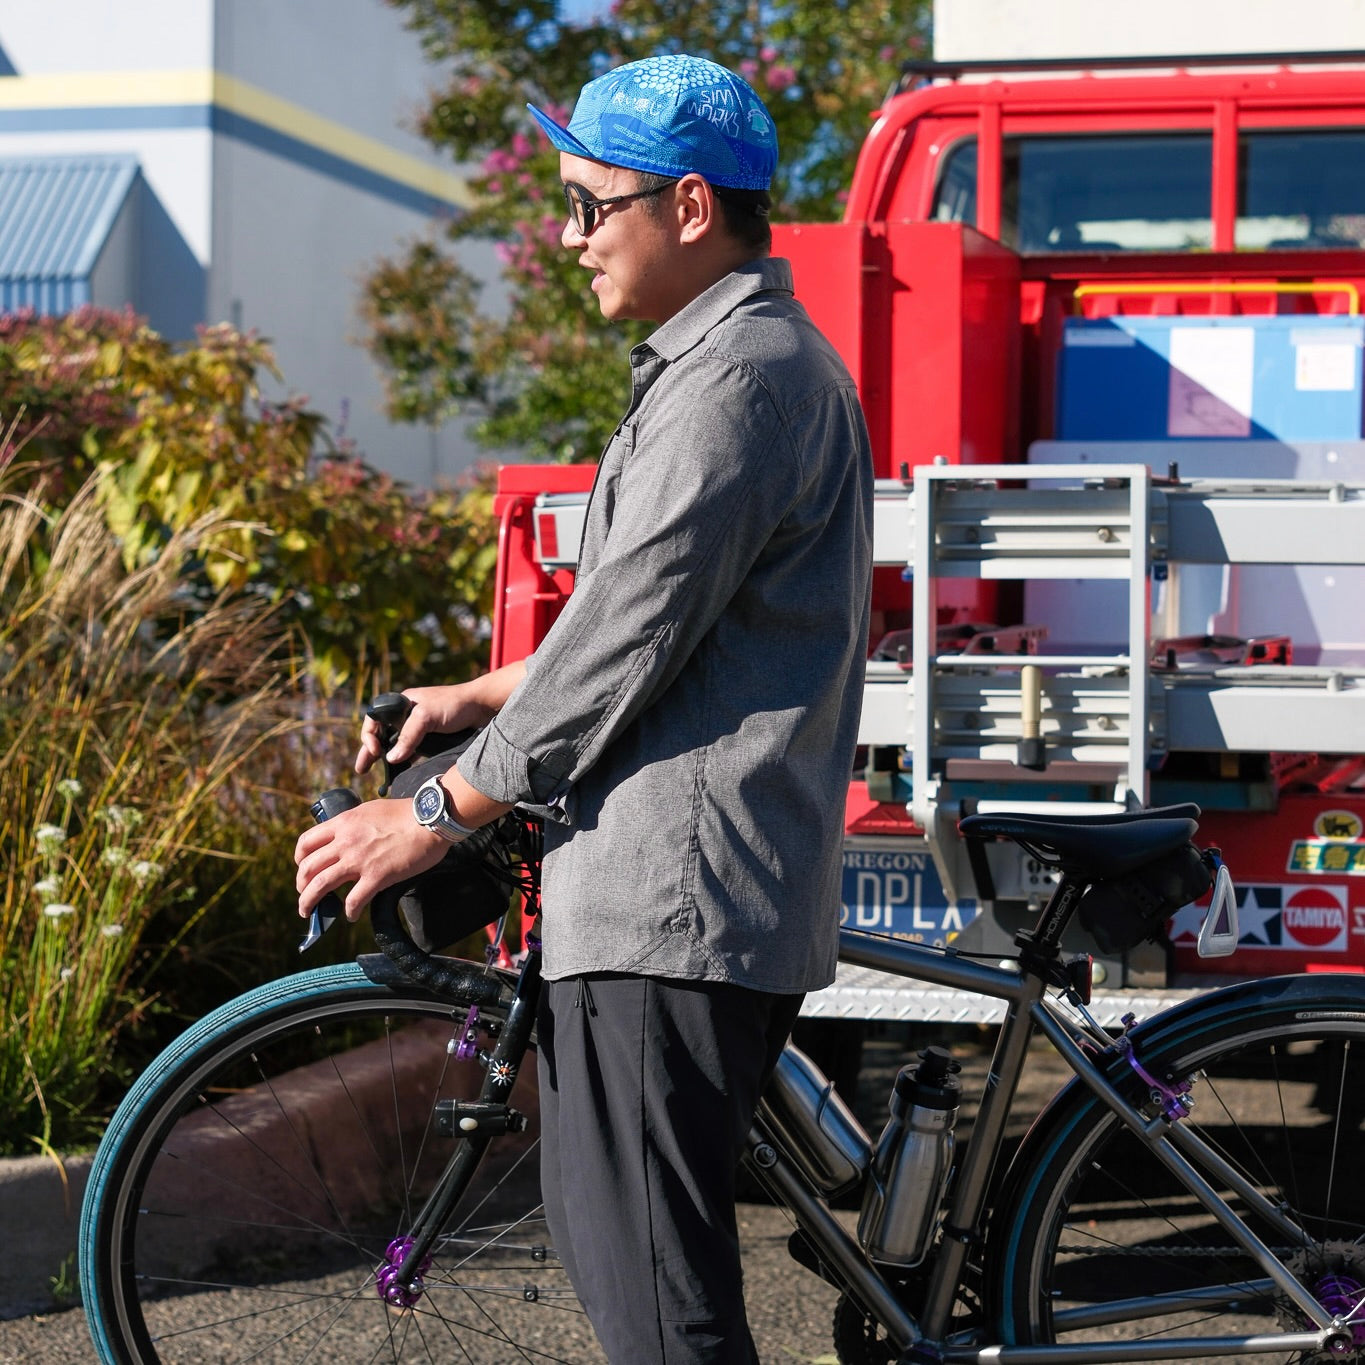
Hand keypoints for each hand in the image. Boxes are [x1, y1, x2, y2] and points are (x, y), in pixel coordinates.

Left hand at [295, 798, 447, 920]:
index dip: (299, 858)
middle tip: (304, 894)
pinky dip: (349, 912)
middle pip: (308, 868)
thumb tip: (347, 834)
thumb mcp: (371, 810)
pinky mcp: (377, 876)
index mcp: (343, 823)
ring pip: (320, 886)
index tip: (303, 868)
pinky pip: (354, 900)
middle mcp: (345, 842)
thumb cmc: (406, 813)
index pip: (307, 842)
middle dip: (301, 885)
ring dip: (309, 903)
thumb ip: (354, 823)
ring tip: (309, 912)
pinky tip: (352, 916)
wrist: (430, 820)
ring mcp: (359, 861)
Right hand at [353, 684, 482, 774]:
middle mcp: (407, 715)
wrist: (484, 707)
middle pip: (382, 735)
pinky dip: (404, 762)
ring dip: (386, 759)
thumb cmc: (455, 705)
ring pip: (396, 745)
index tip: (374, 751)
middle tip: (361, 770)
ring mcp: (419, 728)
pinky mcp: (431, 739)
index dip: (369, 736)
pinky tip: (399, 774)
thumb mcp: (426, 717)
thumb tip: (390, 758)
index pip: (374, 720)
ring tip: (378, 777)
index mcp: (401, 703)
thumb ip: (408, 737)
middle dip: (370, 752)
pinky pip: (412, 752)